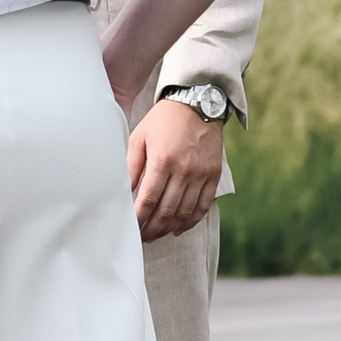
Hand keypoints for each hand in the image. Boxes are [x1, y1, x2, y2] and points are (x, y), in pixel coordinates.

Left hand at [128, 97, 225, 240]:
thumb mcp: (140, 137)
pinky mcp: (213, 175)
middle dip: (152, 229)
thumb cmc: (164, 120)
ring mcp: (201, 174)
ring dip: (170, 228)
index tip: (132, 228)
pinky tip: (179, 228)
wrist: (198, 103)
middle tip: (143, 237)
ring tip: (157, 234)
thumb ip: (132, 165)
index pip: (148, 199)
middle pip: (166, 211)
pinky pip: (204, 206)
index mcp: (162, 160)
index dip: (139, 219)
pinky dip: (191, 221)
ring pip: (185, 212)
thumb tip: (126, 191)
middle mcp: (183, 170)